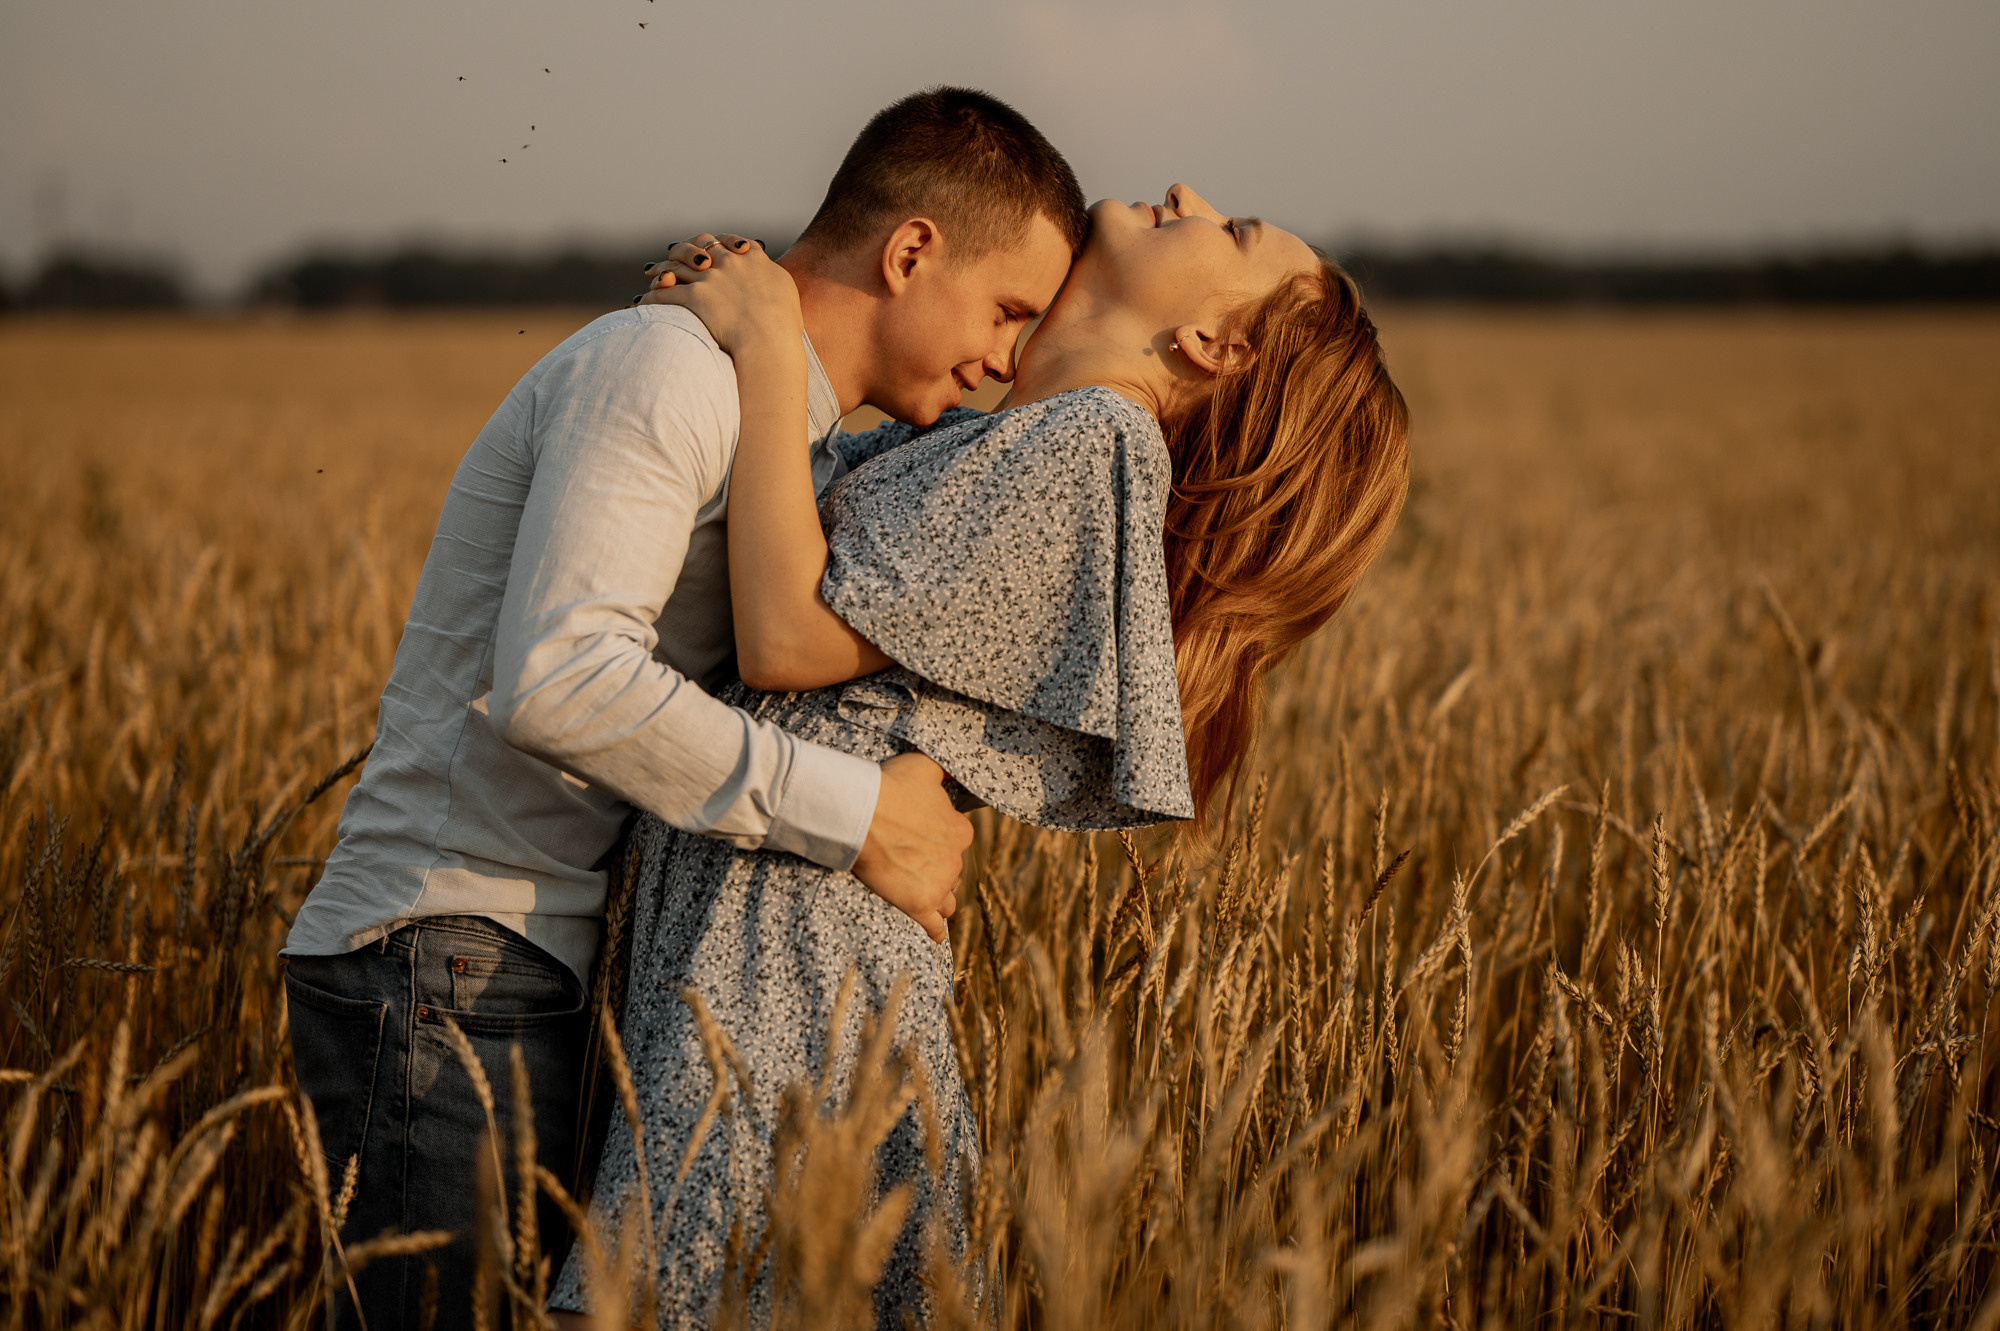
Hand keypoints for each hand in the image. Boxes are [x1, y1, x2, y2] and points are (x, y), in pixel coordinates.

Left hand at [635, 233, 801, 354]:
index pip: (728, 240)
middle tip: (671, 252)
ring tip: (650, 273)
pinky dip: (653, 295)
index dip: (714, 242)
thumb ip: (770, 274)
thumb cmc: (783, 322)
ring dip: (661, 269)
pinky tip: (644, 300)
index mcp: (751, 258)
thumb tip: (766, 274)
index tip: (706, 246)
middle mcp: (728, 262)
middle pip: (697, 246)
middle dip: (683, 249)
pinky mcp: (695, 297)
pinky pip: (666, 293)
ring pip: (678, 266)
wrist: (770, 339)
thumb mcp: (784, 288)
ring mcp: (710, 278)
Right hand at [851, 753, 973, 941]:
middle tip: (908, 859)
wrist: (860, 813)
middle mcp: (956, 859)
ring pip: (947, 900)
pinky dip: (934, 930)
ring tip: (919, 893)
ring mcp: (939, 885)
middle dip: (935, 866)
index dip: (939, 838)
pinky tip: (933, 933)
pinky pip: (934, 926)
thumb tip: (955, 770)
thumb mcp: (923, 766)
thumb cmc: (889, 786)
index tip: (920, 836)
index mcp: (960, 830)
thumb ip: (944, 769)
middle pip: (950, 869)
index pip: (958, 840)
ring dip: (937, 896)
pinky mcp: (919, 905)